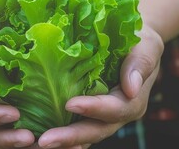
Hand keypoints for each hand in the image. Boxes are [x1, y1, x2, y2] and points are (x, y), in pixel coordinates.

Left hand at [35, 25, 163, 148]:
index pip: (115, 109)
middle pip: (94, 131)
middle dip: (70, 137)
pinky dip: (55, 134)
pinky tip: (33, 137)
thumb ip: (139, 63)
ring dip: (60, 142)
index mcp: (132, 100)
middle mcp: (115, 115)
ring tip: (37, 144)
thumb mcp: (145, 45)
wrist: (128, 41)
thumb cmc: (136, 40)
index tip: (71, 103)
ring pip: (81, 137)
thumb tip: (131, 88)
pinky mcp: (82, 116)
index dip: (95, 108)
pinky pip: (69, 128)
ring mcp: (98, 118)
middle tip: (45, 140)